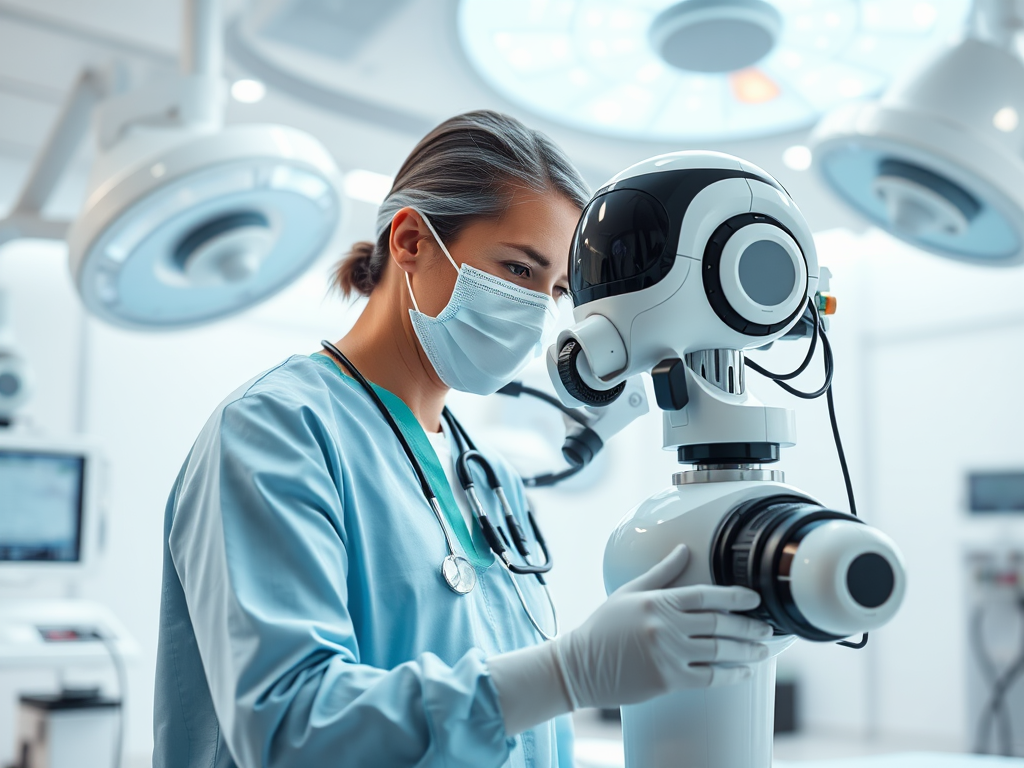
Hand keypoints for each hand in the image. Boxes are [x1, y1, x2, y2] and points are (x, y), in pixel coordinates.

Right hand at [554, 544, 771, 708]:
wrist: (580, 665)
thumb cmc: (603, 628)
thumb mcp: (630, 593)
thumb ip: (661, 573)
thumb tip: (684, 550)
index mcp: (657, 601)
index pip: (705, 595)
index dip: (734, 596)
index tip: (754, 599)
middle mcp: (665, 626)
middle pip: (718, 624)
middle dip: (748, 626)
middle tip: (767, 627)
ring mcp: (667, 654)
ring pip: (718, 652)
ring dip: (745, 651)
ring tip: (762, 650)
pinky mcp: (667, 680)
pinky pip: (708, 677)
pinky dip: (730, 675)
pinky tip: (742, 672)